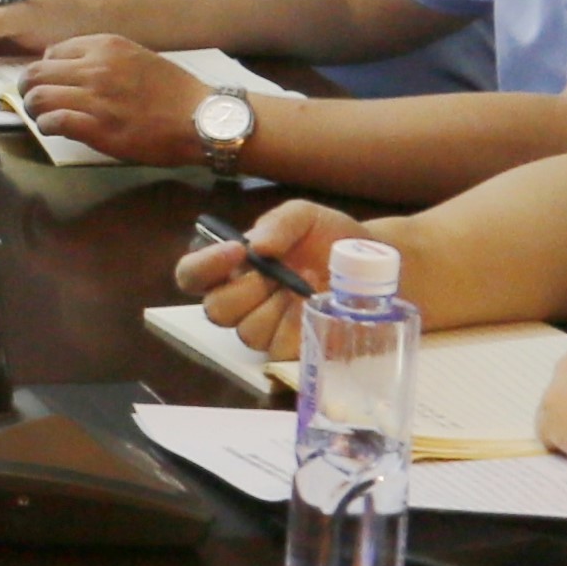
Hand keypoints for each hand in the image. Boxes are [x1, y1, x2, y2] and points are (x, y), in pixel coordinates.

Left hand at [7, 32, 204, 160]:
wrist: (202, 119)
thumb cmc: (175, 91)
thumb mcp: (137, 58)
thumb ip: (103, 58)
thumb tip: (67, 65)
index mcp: (106, 46)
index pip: (52, 52)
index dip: (46, 70)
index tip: (52, 82)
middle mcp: (95, 67)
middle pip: (36, 73)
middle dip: (29, 88)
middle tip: (34, 100)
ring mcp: (95, 97)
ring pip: (37, 96)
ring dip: (34, 109)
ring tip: (43, 116)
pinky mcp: (97, 128)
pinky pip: (53, 121)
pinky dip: (47, 126)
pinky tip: (55, 129)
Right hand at [171, 198, 358, 357]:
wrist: (376, 261)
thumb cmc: (329, 235)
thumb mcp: (304, 216)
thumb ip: (279, 223)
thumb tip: (257, 247)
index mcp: (231, 266)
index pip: (191, 274)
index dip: (203, 266)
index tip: (238, 250)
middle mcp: (240, 300)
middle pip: (216, 310)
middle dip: (247, 291)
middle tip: (279, 274)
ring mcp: (265, 328)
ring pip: (248, 333)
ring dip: (276, 311)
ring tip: (305, 290)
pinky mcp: (291, 348)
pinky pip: (279, 350)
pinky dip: (298, 329)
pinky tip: (315, 310)